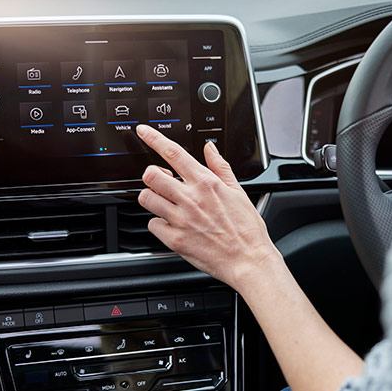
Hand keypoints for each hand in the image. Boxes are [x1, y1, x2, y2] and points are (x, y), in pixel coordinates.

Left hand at [135, 125, 279, 289]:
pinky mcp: (174, 239)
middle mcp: (190, 198)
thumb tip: (209, 148)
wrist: (248, 260)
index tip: (143, 131)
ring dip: (151, 198)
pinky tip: (171, 225)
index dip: (153, 138)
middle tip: (160, 182)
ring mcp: (180, 219)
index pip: (173, 152)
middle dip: (152, 175)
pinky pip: (152, 224)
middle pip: (151, 175)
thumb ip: (220, 167)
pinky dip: (158, 223)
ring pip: (146, 198)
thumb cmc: (247, 229)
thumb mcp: (238, 191)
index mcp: (206, 183)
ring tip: (164, 203)